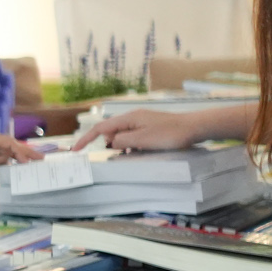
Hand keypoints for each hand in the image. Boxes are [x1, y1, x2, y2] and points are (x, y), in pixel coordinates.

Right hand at [69, 107, 210, 153]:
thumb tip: (111, 142)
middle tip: (122, 153)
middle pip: (112, 131)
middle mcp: (133, 117)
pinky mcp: (150, 126)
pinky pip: (134, 135)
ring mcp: (142, 121)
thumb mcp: (142, 140)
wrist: (195, 127)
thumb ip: (122, 141)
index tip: (76, 150)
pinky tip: (142, 150)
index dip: (86, 139)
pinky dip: (133, 144)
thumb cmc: (170, 133)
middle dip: (111, 143)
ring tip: (136, 153)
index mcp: (128, 118)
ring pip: (123, 134)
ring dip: (124, 145)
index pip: (100, 128)